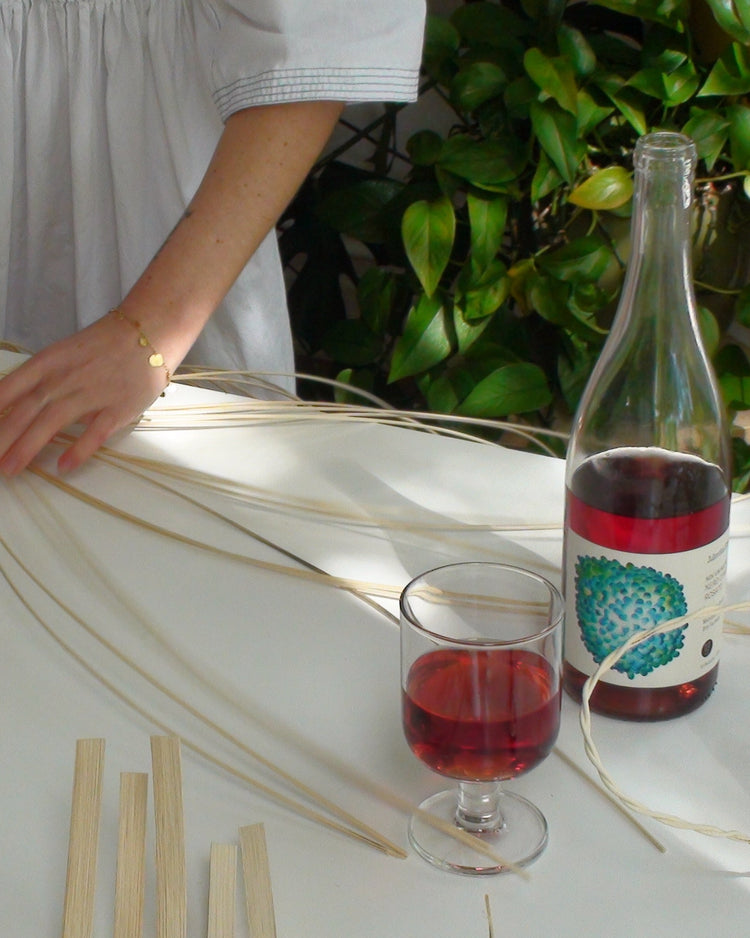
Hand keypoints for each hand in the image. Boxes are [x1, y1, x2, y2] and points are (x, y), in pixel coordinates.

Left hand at [0, 312, 169, 475]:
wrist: (150, 333)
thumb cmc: (106, 346)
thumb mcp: (66, 355)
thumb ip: (45, 381)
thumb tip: (23, 408)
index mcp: (49, 362)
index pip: (10, 388)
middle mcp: (65, 378)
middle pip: (26, 410)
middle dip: (3, 437)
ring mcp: (92, 393)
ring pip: (52, 422)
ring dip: (28, 447)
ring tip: (10, 469)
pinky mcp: (119, 408)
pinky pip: (95, 432)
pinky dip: (79, 449)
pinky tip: (63, 467)